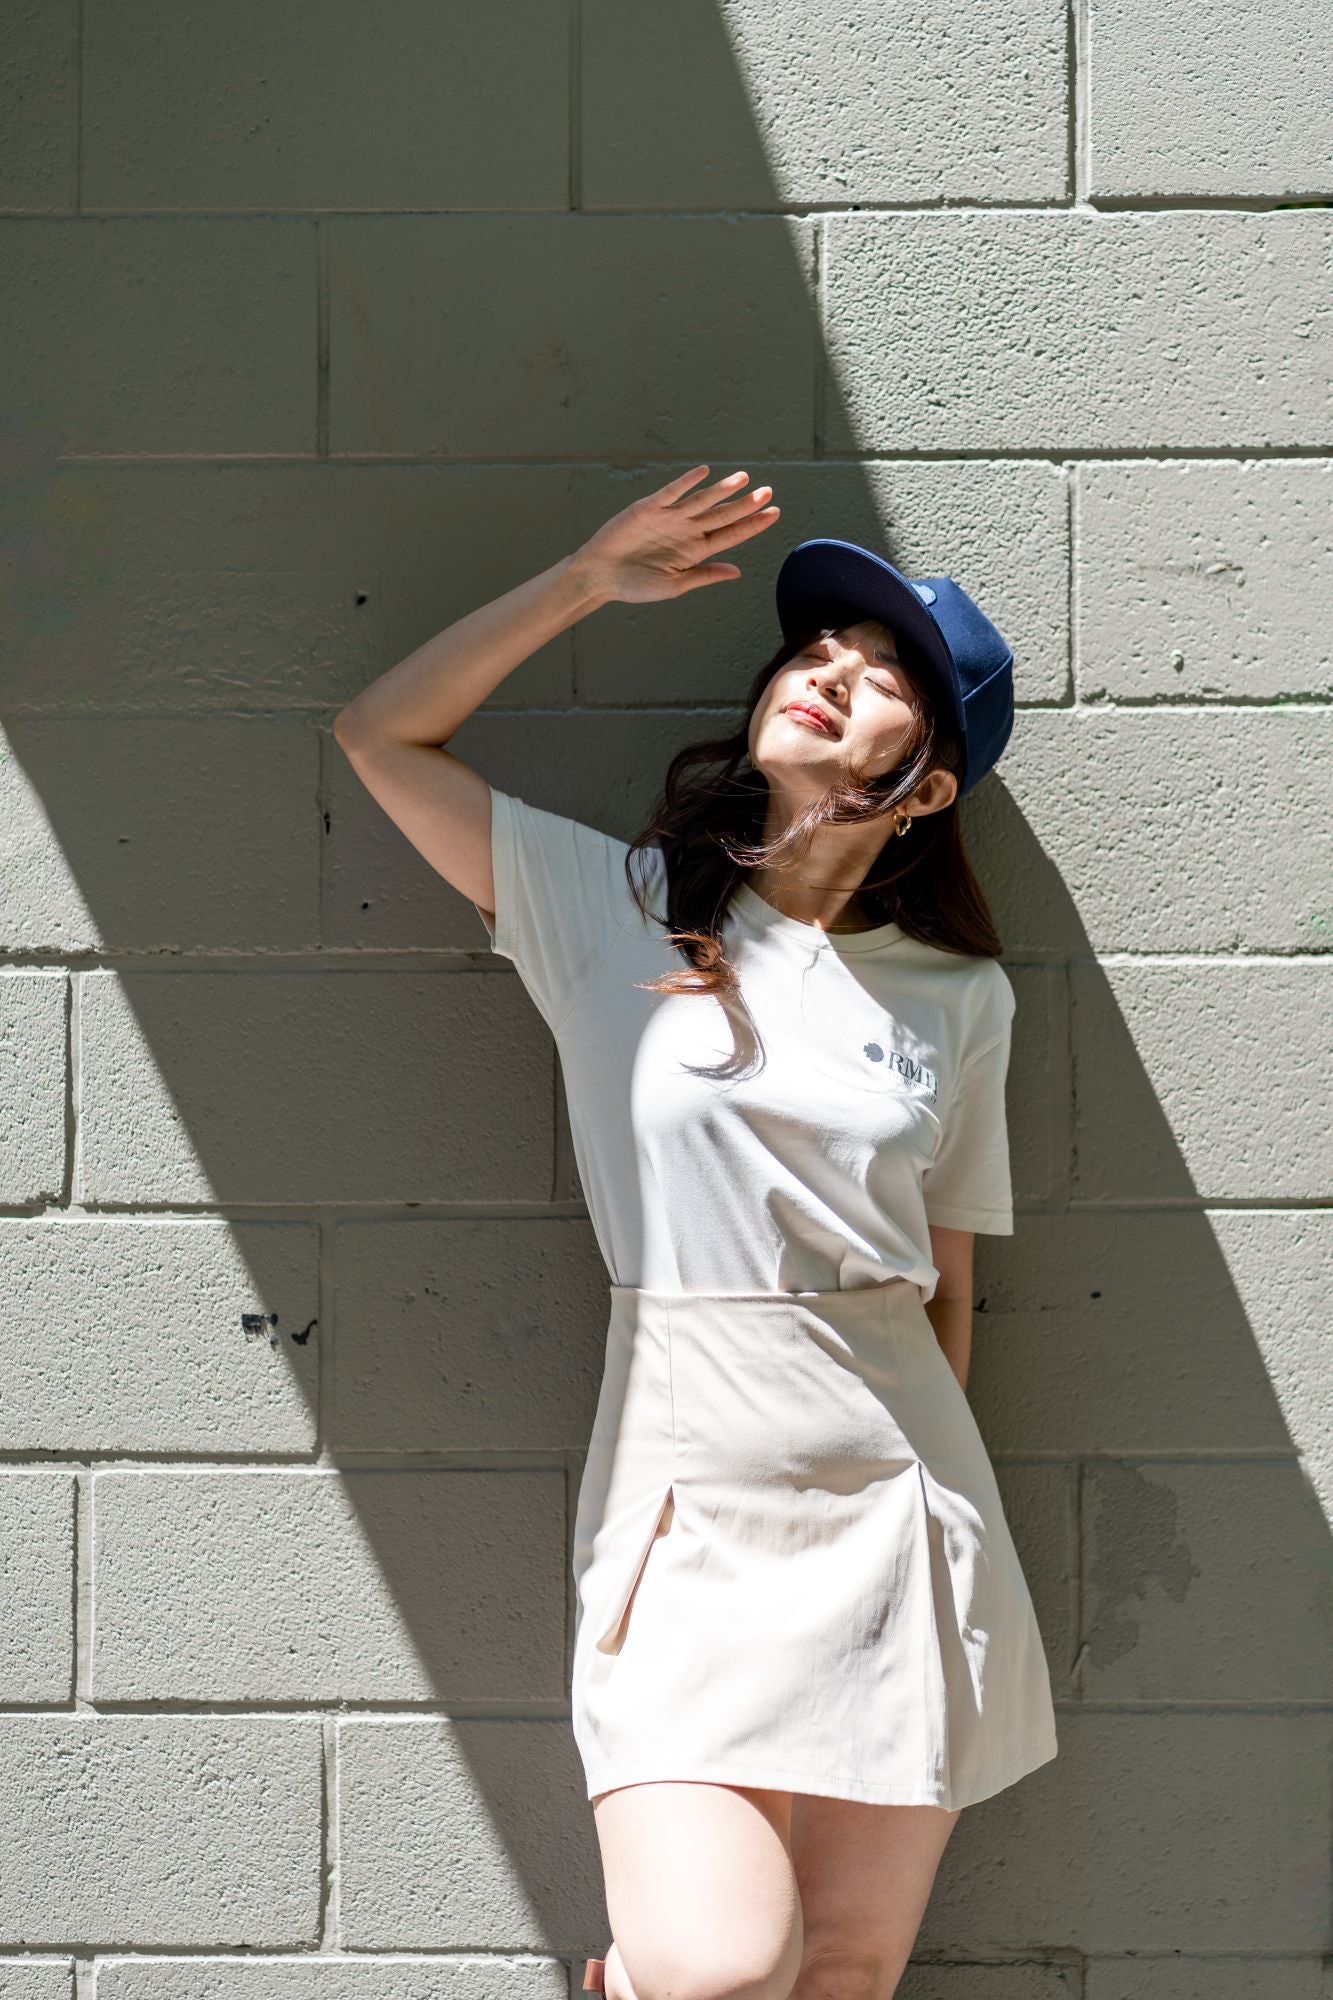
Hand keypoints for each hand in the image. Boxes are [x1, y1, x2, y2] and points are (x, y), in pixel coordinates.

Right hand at [572, 465, 780, 604]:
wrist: (600, 575)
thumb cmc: (635, 585)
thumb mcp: (675, 585)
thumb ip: (705, 575)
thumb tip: (737, 572)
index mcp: (695, 551)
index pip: (730, 534)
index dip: (752, 525)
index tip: (774, 514)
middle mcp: (686, 530)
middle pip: (722, 515)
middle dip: (745, 505)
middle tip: (768, 492)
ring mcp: (669, 517)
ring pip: (702, 500)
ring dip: (722, 491)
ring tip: (743, 479)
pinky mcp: (649, 507)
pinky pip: (671, 492)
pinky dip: (686, 483)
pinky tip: (703, 473)